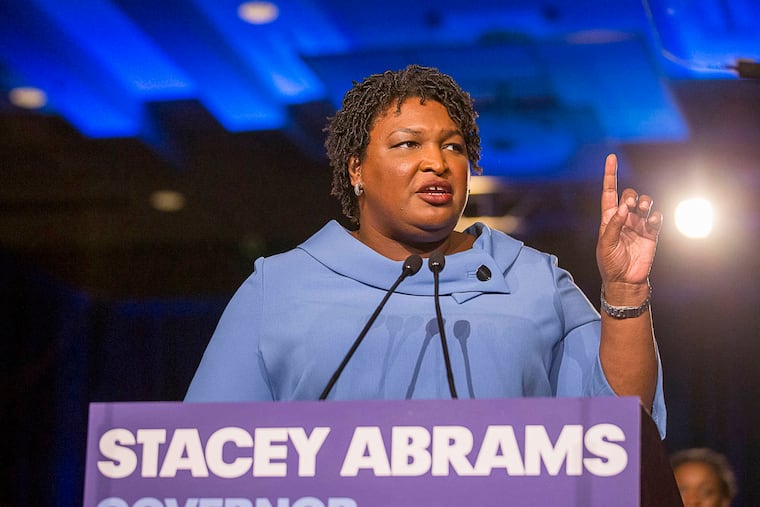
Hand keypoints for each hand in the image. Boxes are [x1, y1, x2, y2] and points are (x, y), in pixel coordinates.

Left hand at [596, 154, 662, 291]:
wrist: (624, 280)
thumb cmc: (610, 263)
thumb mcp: (606, 243)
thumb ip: (614, 224)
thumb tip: (623, 207)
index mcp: (609, 218)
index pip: (609, 192)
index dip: (610, 174)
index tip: (611, 157)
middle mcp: (624, 218)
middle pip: (628, 195)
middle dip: (630, 195)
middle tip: (630, 205)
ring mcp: (638, 225)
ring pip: (645, 203)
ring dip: (645, 202)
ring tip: (642, 208)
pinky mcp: (651, 233)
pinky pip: (656, 218)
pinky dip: (656, 216)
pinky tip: (652, 221)